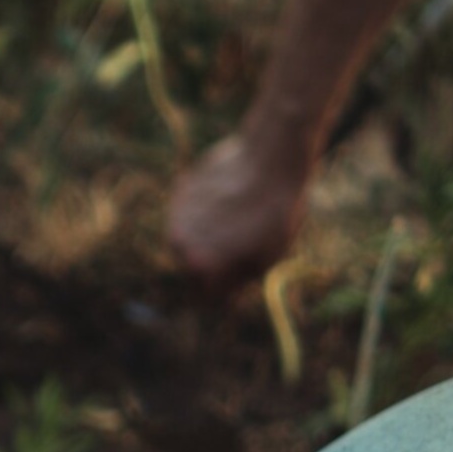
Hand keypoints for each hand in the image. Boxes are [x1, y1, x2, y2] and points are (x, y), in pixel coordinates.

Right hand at [165, 134, 309, 292]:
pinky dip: (206, 212)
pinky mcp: (180, 192)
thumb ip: (238, 281)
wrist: (272, 155)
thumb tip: (222, 296)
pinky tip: (229, 199)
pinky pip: (192, 214)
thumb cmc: (276, 211)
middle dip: (215, 264)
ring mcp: (176, 215)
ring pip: (190, 242)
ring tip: (238, 219)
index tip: (246, 273)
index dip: (228, 289)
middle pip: (194, 269)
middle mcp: (179, 243)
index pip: (206, 296)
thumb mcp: (268, 259)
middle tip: (245, 243)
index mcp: (200, 265)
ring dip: (208, 238)